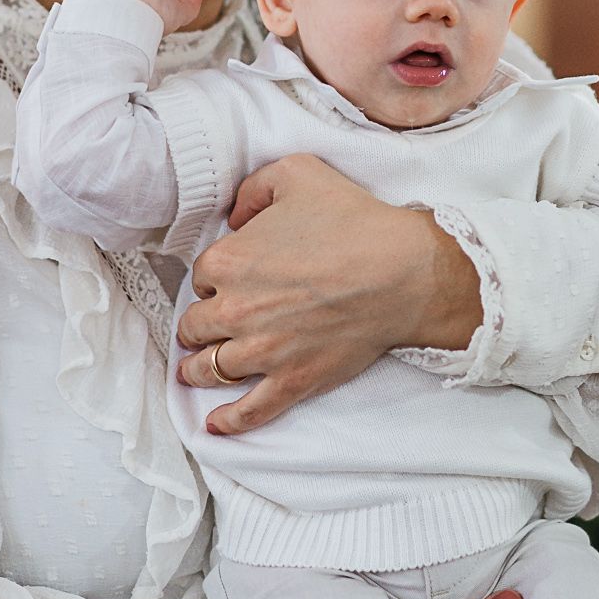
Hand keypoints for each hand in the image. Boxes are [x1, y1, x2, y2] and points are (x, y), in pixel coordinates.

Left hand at [174, 153, 482, 433]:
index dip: (215, 278)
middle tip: (206, 326)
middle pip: (196, 326)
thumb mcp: (298, 173)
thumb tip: (235, 216)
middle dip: (199, 325)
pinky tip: (214, 425)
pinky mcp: (292, 381)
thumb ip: (253, 188)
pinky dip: (228, 421)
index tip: (228, 280)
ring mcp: (262, 352)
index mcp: (228, 261)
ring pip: (210, 370)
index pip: (201, 277)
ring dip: (198, 370)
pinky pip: (249, 411)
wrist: (402, 271)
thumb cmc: (354, 221)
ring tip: (195, 371)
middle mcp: (234, 310)